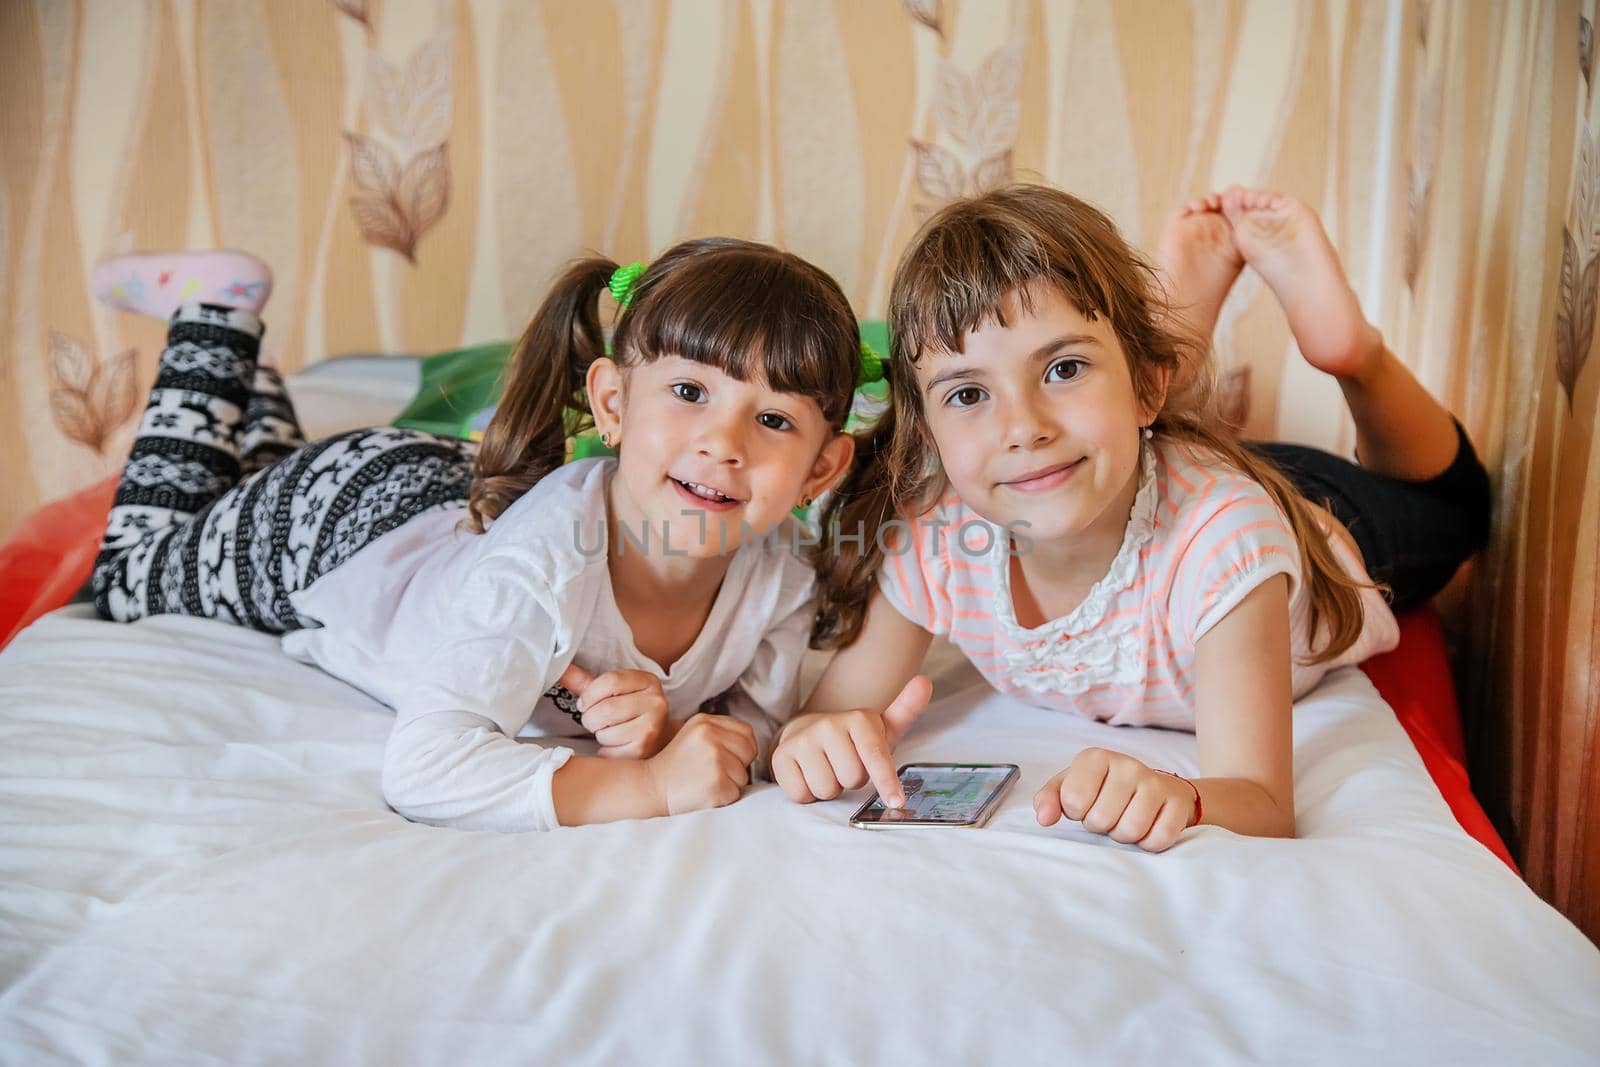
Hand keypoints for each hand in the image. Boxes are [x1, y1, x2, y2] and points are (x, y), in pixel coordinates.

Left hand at [558, 664, 673, 758]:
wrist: (659, 738)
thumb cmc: (629, 711)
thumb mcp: (613, 691)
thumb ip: (586, 681)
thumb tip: (559, 668)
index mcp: (648, 681)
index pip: (611, 681)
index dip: (590, 694)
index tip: (585, 703)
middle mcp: (655, 703)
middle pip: (606, 709)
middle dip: (590, 717)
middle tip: (594, 720)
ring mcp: (652, 728)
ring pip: (605, 732)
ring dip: (598, 734)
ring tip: (608, 732)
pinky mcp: (644, 751)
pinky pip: (609, 751)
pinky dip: (605, 750)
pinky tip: (615, 745)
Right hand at [645, 713, 757, 815]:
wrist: (651, 786)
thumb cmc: (675, 765)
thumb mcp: (693, 735)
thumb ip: (720, 732)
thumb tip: (750, 744)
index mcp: (705, 722)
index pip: (746, 732)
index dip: (743, 748)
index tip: (728, 758)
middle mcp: (710, 736)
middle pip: (749, 752)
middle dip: (739, 765)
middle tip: (715, 772)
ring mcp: (714, 759)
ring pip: (744, 775)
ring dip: (730, 783)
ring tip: (705, 782)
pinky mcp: (716, 782)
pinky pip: (736, 793)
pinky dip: (724, 798)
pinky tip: (704, 793)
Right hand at [770, 676, 931, 805]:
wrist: (807, 733)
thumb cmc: (852, 740)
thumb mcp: (880, 728)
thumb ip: (905, 709)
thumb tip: (924, 681)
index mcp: (858, 719)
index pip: (875, 754)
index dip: (886, 780)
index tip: (896, 801)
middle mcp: (828, 725)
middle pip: (852, 778)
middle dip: (852, 780)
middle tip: (846, 765)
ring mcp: (802, 740)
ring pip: (827, 789)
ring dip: (829, 788)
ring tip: (827, 769)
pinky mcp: (780, 756)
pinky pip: (802, 794)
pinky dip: (806, 793)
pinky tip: (808, 774)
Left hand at [1033, 748, 1198, 852]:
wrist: (1157, 789)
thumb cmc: (1104, 790)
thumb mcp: (1071, 787)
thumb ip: (1049, 799)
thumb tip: (1044, 819)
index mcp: (1095, 758)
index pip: (1072, 800)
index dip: (1076, 812)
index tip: (1085, 804)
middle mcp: (1127, 765)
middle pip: (1100, 819)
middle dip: (1101, 826)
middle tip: (1109, 815)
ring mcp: (1155, 782)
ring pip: (1130, 830)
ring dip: (1124, 836)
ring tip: (1125, 820)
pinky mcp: (1179, 802)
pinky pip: (1158, 839)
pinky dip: (1149, 842)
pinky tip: (1148, 827)